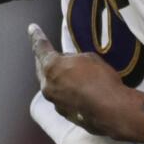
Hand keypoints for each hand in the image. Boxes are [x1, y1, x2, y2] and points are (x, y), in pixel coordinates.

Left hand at [29, 23, 138, 138]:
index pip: (40, 47)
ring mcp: (55, 102)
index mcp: (51, 67)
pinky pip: (62, 99)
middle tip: (50, 53)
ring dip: (57, 79)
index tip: (31, 28)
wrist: (112, 110)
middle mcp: (48, 86)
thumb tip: (69, 65)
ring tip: (69, 74)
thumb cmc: (101, 80)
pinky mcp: (65, 115)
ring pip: (51, 86)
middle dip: (45, 60)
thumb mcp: (88, 58)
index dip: (36, 36)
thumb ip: (73, 59)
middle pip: (42, 69)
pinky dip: (67, 93)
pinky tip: (78, 91)